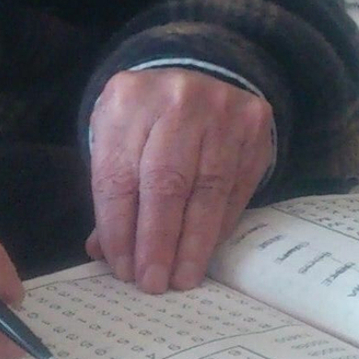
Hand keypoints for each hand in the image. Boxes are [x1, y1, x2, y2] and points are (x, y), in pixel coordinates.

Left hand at [86, 68, 273, 291]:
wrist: (196, 75)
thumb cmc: (147, 122)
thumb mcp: (117, 142)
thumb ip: (112, 193)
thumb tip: (106, 253)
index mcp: (127, 100)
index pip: (119, 176)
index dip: (120, 229)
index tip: (124, 269)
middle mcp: (176, 98)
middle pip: (165, 184)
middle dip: (157, 242)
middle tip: (154, 283)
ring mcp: (220, 108)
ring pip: (208, 190)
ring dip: (194, 242)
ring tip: (183, 277)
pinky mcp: (253, 124)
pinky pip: (236, 187)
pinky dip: (219, 225)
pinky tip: (206, 249)